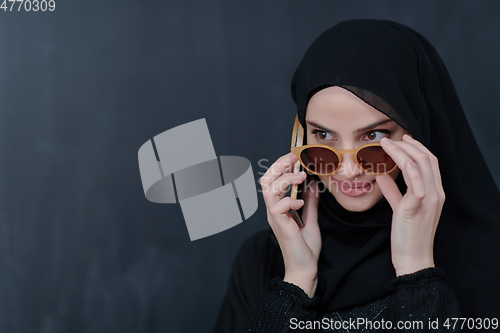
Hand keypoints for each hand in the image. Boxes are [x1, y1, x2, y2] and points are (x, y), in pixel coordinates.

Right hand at [259, 152, 320, 296]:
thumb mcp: (311, 219)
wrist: (305, 268)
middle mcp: (273, 210)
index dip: (281, 166)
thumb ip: (310, 202)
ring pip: (269, 189)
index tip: (294, 156)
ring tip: (301, 176)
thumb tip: (313, 184)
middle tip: (294, 158)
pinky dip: (289, 200)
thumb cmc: (305, 247)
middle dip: (278, 166)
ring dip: (285, 179)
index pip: (272, 180)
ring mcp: (275, 217)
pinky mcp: (280, 225)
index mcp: (278, 207)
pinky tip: (301, 203)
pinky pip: (278, 206)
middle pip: (266, 180)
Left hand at [376, 134, 445, 275]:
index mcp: (435, 193)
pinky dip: (407, 167)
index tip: (402, 140)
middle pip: (427, 158)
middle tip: (391, 139)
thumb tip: (382, 175)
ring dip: (402, 151)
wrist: (413, 258)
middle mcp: (436, 193)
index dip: (417, 148)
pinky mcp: (416, 207)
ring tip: (386, 144)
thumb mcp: (400, 207)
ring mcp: (429, 200)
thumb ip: (393, 191)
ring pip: (421, 164)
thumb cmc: (407, 234)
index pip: (430, 162)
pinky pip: (415, 182)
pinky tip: (393, 159)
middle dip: (408, 144)